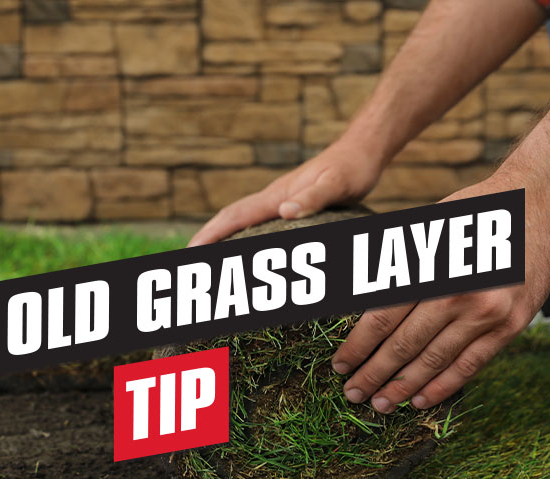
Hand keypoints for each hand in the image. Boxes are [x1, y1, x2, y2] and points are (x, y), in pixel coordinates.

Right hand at [187, 139, 382, 246]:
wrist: (362, 151)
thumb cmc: (352, 169)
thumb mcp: (337, 185)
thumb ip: (312, 198)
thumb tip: (285, 211)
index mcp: (277, 196)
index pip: (236, 216)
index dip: (212, 233)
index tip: (191, 250)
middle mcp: (273, 197)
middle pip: (231, 218)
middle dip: (208, 236)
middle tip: (188, 257)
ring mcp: (279, 200)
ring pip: (241, 219)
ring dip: (221, 234)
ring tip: (206, 254)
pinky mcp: (289, 203)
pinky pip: (257, 220)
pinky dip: (241, 232)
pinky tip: (244, 243)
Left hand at [331, 176, 549, 412]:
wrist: (540, 206)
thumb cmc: (474, 213)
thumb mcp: (426, 228)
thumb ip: (394, 266)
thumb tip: (351, 299)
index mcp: (428, 266)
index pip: (381, 317)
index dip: (357, 346)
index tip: (340, 365)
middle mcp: (456, 292)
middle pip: (404, 345)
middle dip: (374, 373)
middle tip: (353, 393)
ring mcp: (486, 313)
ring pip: (434, 361)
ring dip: (403, 387)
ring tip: (380, 403)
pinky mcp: (510, 326)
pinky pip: (470, 365)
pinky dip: (443, 385)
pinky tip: (420, 400)